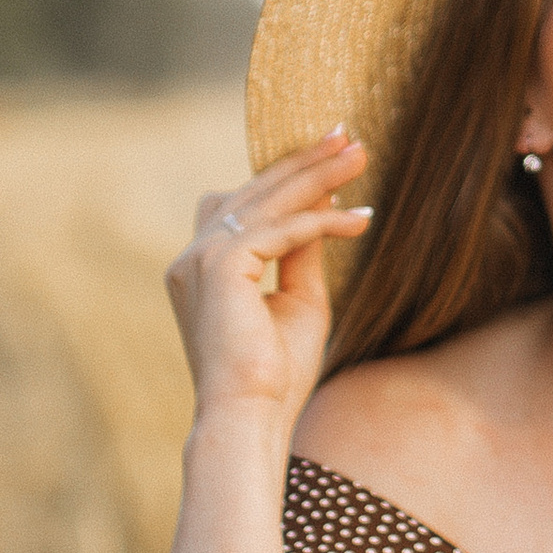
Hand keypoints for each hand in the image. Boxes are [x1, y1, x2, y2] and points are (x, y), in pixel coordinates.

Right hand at [165, 135, 371, 438]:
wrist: (252, 416)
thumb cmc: (276, 374)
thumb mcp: (299, 299)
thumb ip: (303, 252)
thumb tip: (322, 207)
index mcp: (202, 268)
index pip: (241, 204)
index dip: (284, 177)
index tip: (329, 155)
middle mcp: (192, 257)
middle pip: (253, 191)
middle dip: (303, 162)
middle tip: (348, 136)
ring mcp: (199, 258)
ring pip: (268, 201)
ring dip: (318, 176)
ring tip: (360, 155)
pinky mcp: (219, 265)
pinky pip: (281, 230)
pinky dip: (323, 221)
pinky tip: (361, 220)